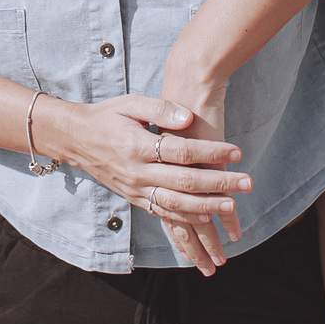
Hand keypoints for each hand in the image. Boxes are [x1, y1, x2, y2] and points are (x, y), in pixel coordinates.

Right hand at [35, 93, 250, 274]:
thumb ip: (159, 109)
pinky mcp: (136, 199)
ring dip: (206, 208)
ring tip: (232, 207)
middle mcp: (137, 172)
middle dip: (219, 184)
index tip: (237, 151)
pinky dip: (187, 219)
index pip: (181, 152)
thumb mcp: (130, 103)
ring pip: (176, 205)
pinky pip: (164, 213)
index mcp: (137, 145)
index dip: (211, 152)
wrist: (77, 138)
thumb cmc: (108, 115)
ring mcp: (136, 189)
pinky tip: (208, 220)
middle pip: (184, 182)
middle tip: (247, 184)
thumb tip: (187, 116)